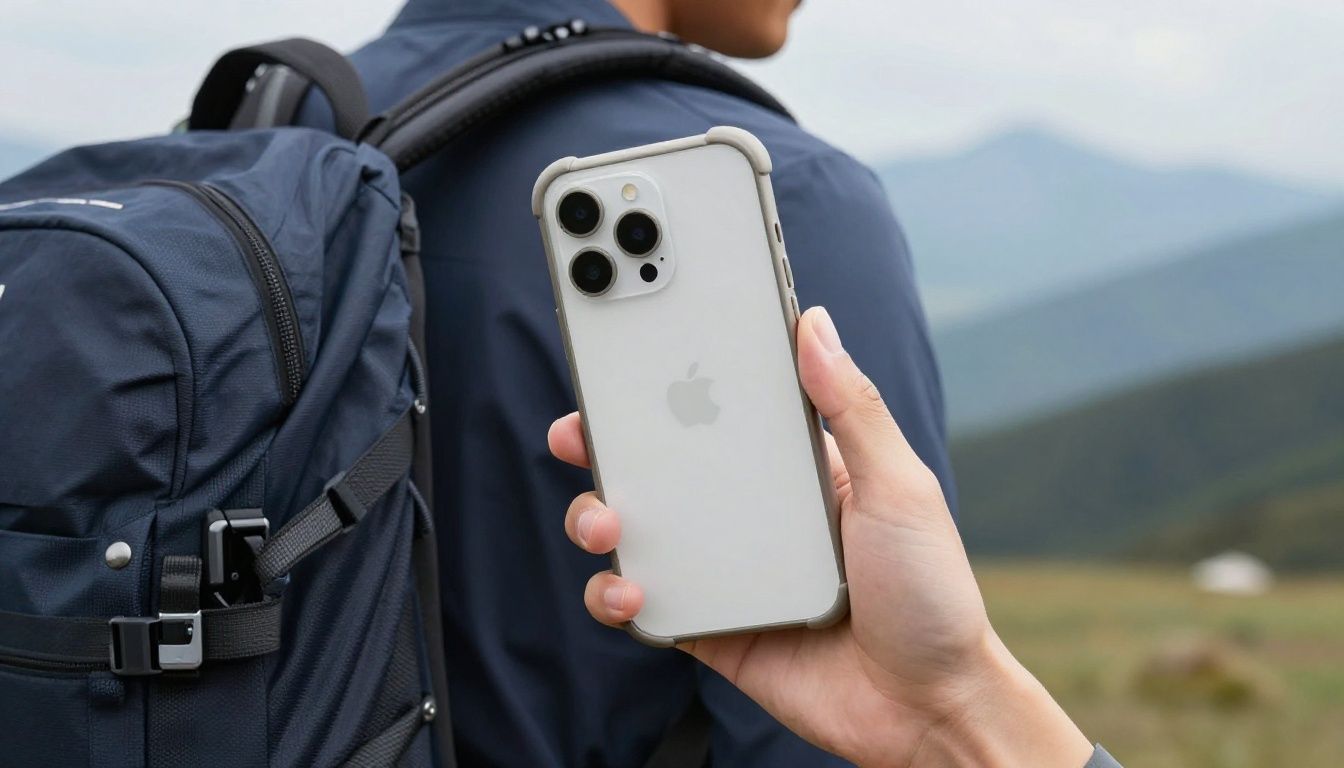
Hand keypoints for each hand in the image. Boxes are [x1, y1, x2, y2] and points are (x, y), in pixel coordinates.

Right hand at [549, 307, 1093, 767]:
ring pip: (635, 533)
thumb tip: (814, 324)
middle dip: (607, 445)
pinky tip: (630, 594)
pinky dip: (615, 597)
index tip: (627, 358)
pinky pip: (641, 605)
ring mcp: (723, 571)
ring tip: (605, 524)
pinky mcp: (708, 627)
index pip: (719, 413)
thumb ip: (852, 410)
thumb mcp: (899, 489)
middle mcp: (749, 514)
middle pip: (659, 468)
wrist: (927, 709)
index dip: (670, 384)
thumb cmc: (931, 593)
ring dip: (597, 518)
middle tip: (579, 432)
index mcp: (793, 471)